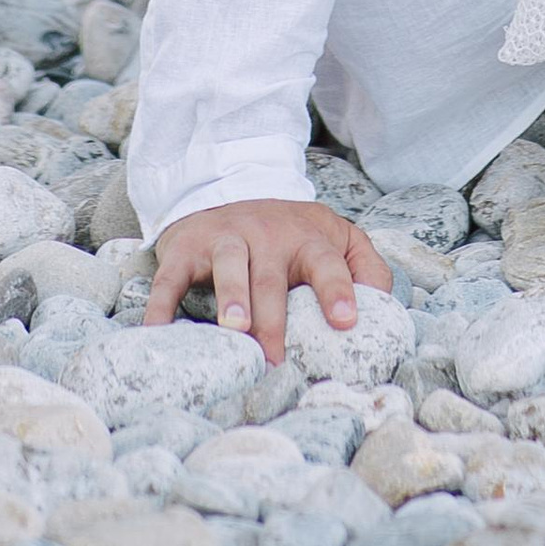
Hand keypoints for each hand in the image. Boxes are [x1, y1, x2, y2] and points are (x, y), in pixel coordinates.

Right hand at [147, 198, 392, 361]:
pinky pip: (171, 277)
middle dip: (274, 318)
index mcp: (308, 239)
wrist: (230, 185)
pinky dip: (161, 305)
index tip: (347, 321)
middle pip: (272, 277)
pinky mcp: (187, 248)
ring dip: (232, 297)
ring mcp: (225, 238)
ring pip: (229, 266)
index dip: (338, 290)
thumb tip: (388, 310)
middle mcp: (267, 235)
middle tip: (276, 359)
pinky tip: (156, 333)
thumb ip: (366, 267)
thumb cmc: (290, 232)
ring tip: (235, 330)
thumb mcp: (336, 237)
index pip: (328, 264)